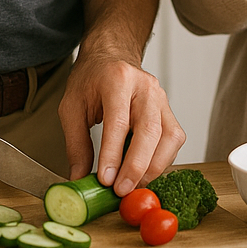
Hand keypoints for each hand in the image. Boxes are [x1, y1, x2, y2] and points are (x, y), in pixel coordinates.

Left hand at [58, 47, 185, 195]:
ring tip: (132, 185)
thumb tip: (79, 179)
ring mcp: (161, 97)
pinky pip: (174, 140)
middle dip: (136, 166)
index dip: (113, 154)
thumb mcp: (72, 106)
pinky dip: (161, 161)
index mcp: (118, 79)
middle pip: (150, 131)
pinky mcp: (169, 110)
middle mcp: (145, 86)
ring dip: (153, 167)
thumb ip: (76, 144)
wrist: (111, 57)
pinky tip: (143, 171)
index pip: (119, 121)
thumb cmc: (92, 79)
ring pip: (169, 137)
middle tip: (121, 190)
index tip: (105, 180)